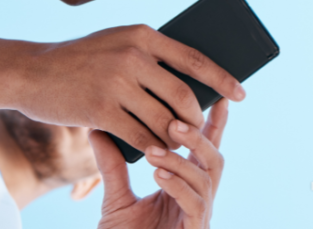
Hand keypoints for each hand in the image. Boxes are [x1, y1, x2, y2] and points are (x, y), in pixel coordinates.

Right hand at [21, 26, 243, 151]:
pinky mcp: (100, 110)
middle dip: (195, 118)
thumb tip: (193, 81)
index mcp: (143, 35)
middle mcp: (133, 55)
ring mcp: (116, 83)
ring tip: (173, 143)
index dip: (222, 78)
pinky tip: (152, 152)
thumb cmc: (82, 59)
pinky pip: (139, 136)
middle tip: (196, 130)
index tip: (242, 93)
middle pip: (183, 95)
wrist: (30, 71)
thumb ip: (151, 56)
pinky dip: (150, 147)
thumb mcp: (119, 43)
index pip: (195, 58)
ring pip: (163, 120)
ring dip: (173, 138)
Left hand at [94, 99, 227, 228]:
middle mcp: (198, 201)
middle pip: (214, 159)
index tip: (214, 96)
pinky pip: (196, 203)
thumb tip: (97, 128)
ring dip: (181, 159)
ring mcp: (199, 218)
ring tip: (154, 150)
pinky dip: (178, 184)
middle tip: (175, 122)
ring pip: (206, 178)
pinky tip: (158, 173)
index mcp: (185, 190)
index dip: (212, 124)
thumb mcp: (115, 200)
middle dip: (200, 136)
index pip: (203, 152)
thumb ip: (113, 166)